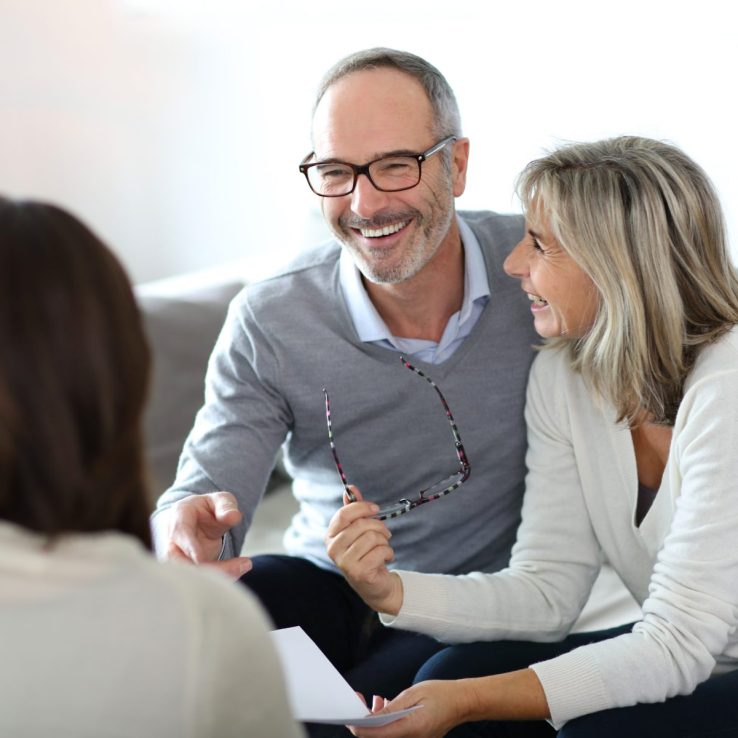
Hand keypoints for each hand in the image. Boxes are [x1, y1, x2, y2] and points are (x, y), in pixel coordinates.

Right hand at [159, 491, 252, 578]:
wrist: (201, 521)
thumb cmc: (209, 508)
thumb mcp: (221, 500)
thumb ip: (226, 506)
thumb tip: (234, 516)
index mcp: (179, 516)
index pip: (179, 533)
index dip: (190, 547)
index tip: (202, 558)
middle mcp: (173, 539)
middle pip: (178, 561)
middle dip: (204, 569)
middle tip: (238, 566)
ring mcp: (177, 558)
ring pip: (187, 575)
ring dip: (213, 578)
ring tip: (243, 566)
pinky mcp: (187, 571)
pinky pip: (197, 581)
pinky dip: (217, 580)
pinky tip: (238, 570)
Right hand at [325, 486, 402, 614]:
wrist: (374, 584)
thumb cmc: (366, 552)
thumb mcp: (359, 529)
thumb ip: (354, 509)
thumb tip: (350, 488)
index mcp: (330, 536)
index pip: (344, 514)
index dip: (362, 507)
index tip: (376, 509)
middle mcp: (333, 549)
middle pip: (361, 524)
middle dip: (379, 526)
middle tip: (384, 533)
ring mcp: (344, 562)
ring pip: (372, 537)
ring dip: (384, 541)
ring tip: (383, 547)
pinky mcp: (359, 572)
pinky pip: (380, 551)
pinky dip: (388, 552)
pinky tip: (385, 558)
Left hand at [348, 681, 470, 737]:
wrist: (461, 702)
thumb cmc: (440, 694)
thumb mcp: (413, 694)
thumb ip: (392, 707)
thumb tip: (372, 716)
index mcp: (412, 728)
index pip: (379, 734)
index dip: (361, 728)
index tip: (349, 718)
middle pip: (380, 737)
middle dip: (366, 721)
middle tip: (359, 701)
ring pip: (387, 735)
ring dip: (376, 721)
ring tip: (375, 700)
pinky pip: (395, 733)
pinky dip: (387, 722)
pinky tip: (385, 705)